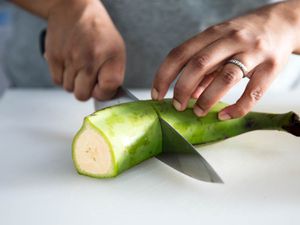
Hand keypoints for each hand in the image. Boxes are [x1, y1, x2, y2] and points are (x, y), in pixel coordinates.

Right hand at [45, 0, 125, 100]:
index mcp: (109, 58)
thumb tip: (106, 95)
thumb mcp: (116, 50)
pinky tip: (68, 63)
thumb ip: (112, 74)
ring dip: (73, 82)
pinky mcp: (54, 57)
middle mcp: (89, 60)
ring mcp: (70, 59)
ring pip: (68, 88)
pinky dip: (62, 76)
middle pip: (82, 95)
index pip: (106, 91)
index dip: (103, 93)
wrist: (74, 9)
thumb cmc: (98, 31)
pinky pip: (57, 80)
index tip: (101, 87)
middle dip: (85, 90)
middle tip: (88, 78)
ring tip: (78, 65)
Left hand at [152, 1, 299, 119]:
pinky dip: (236, 108)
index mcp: (212, 33)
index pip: (180, 54)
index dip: (164, 76)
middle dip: (182, 89)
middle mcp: (231, 39)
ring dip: (207, 99)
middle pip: (199, 64)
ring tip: (198, 112)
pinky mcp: (271, 66)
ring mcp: (252, 52)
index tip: (156, 94)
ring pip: (225, 77)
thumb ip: (204, 67)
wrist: (283, 22)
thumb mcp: (219, 43)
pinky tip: (224, 115)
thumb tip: (190, 93)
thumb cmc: (244, 35)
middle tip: (177, 106)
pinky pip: (252, 92)